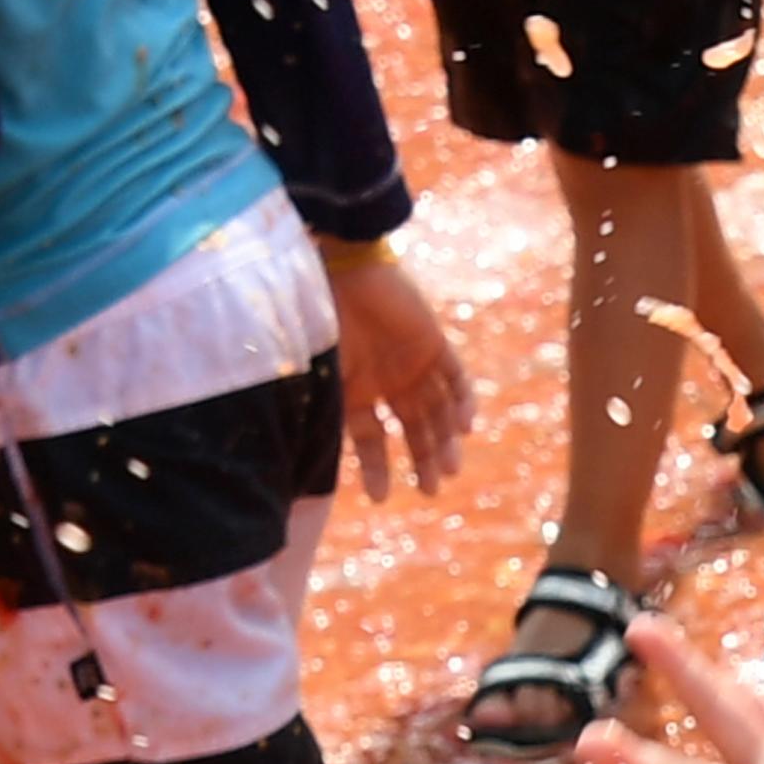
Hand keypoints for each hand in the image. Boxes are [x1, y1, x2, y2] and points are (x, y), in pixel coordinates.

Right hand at [323, 247, 474, 500]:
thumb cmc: (316, 318)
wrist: (339, 265)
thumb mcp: (316, 372)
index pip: (372, 437)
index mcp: (356, 390)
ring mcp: (413, 363)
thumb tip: (301, 451)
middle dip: (423, 459)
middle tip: (432, 490)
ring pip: (438, 409)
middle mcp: (388, 381)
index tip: (381, 498)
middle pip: (414, 428)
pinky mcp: (434, 342)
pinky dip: (462, 401)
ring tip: (448, 467)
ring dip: (444, 439)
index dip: (376, 468)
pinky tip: (463, 427)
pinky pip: (455, 376)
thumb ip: (321, 407)